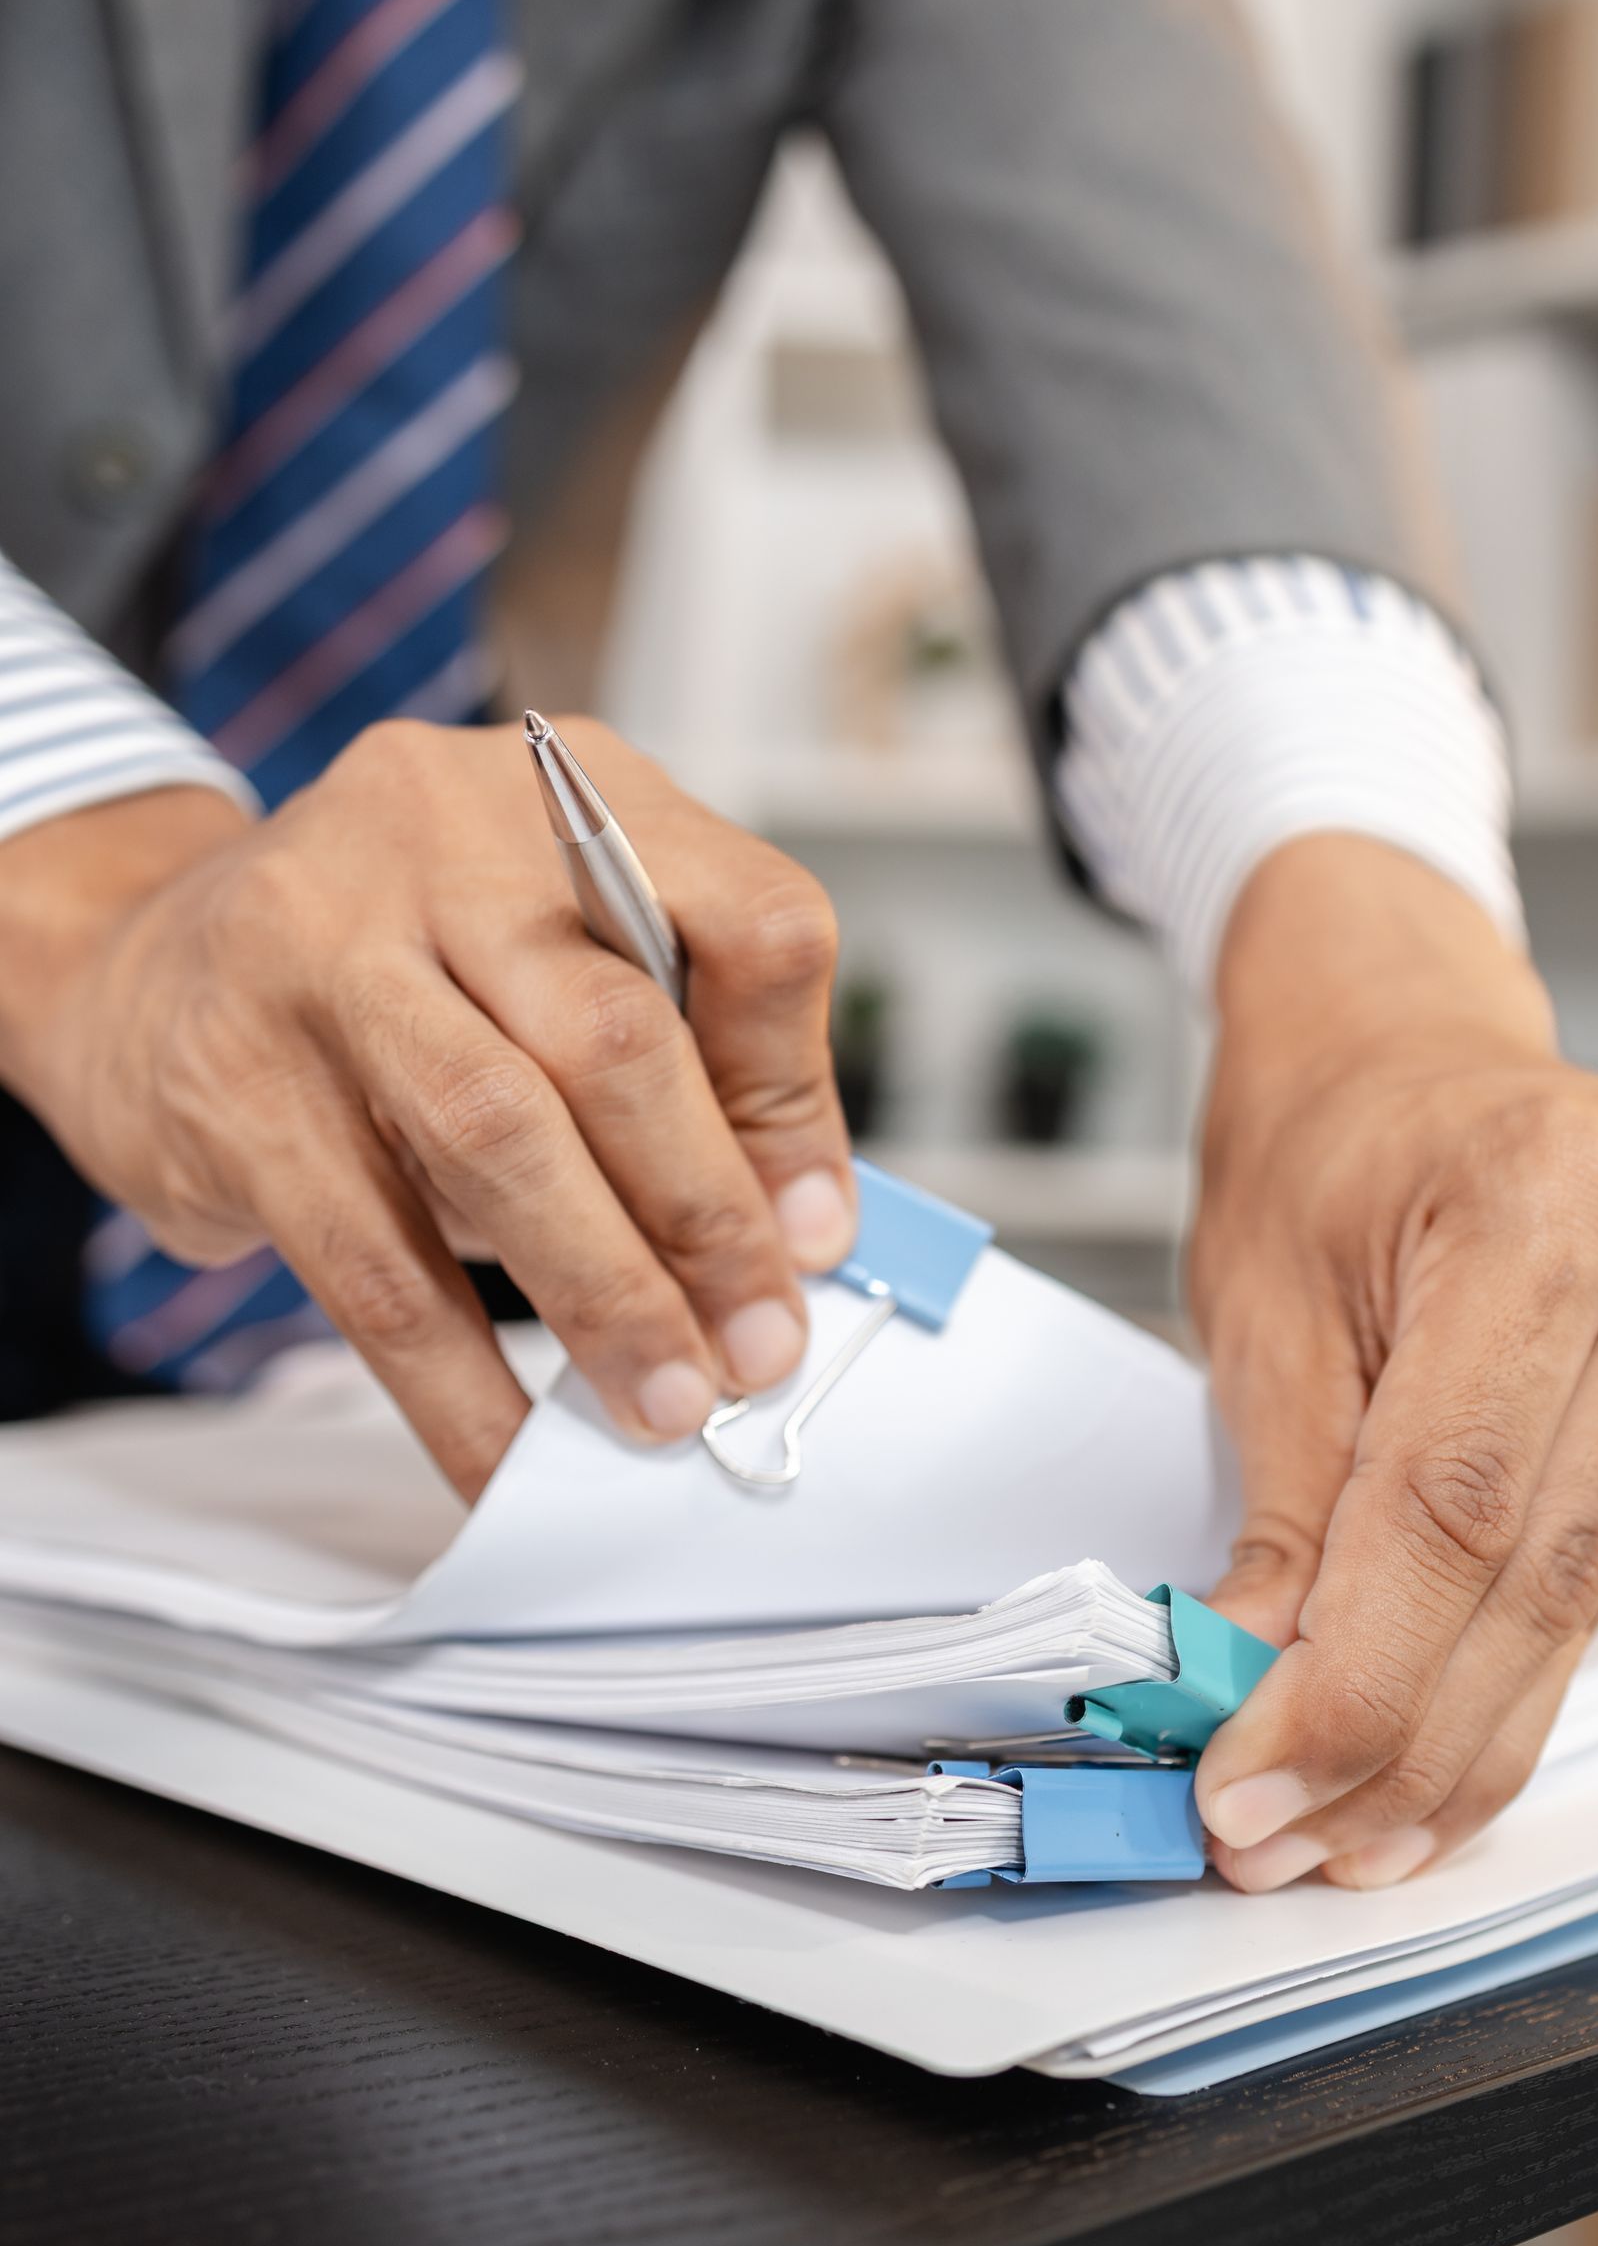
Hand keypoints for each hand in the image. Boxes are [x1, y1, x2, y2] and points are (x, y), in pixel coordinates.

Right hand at [0, 720, 854, 1496]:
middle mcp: (443, 837)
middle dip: (708, 1220)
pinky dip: (458, 1385)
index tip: (816, 1231)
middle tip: (759, 1346)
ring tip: (665, 1398)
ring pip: (499, 1139)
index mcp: (568, 793)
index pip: (744, 922)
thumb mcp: (549, 961)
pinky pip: (374, 1263)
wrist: (133, 969)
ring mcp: (321, 949)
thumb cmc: (394, 977)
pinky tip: (510, 1452)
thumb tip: (796, 1237)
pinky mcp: (236, 1084)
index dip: (794, 1096)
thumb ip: (679, 1060)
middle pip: (616, 1036)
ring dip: (604, 1296)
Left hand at [1188, 837, 1597, 1893]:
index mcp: (1545, 1205)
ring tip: (1350, 1827)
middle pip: (1533, 1575)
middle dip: (1398, 1738)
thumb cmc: (1331, 1138)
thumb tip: (1257, 1691)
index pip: (1453, 1509)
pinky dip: (1515, 1668)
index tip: (1255, 1782)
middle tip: (1291, 1838)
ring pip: (1580, 1599)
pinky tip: (1438, 1746)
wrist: (1407, 1046)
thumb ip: (1282, 1511)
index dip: (1353, 1679)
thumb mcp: (1262, 1307)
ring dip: (1457, 1736)